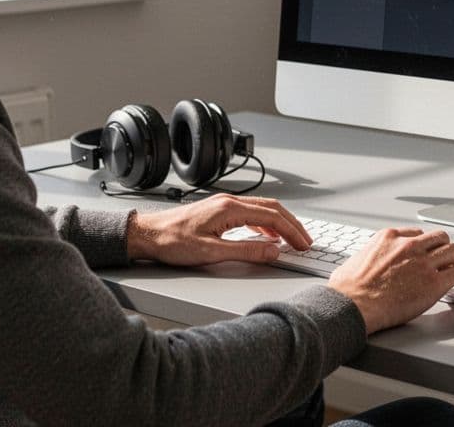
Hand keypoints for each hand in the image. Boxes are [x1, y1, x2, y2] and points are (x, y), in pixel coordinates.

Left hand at [125, 194, 311, 265]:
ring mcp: (224, 204)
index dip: (292, 232)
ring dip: (280, 224)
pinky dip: (265, 224)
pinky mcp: (218, 211)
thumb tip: (273, 251)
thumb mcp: (211, 252)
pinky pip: (250, 213)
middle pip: (272, 209)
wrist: (147, 233)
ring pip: (262, 209)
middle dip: (292, 225)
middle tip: (305, 241)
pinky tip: (266, 235)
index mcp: (230, 209)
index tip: (303, 245)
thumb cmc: (172, 241)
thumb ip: (245, 251)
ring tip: (291, 239)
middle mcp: (229, 202)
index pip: (272, 217)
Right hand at [327, 228, 453, 333]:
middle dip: (445, 250)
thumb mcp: (352, 262)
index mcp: (388, 237)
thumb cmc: (346, 290)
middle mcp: (408, 245)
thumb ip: (365, 259)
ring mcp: (423, 262)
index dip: (425, 246)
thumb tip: (359, 266)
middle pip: (439, 238)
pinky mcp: (433, 283)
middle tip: (448, 262)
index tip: (428, 254)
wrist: (352, 305)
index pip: (417, 234)